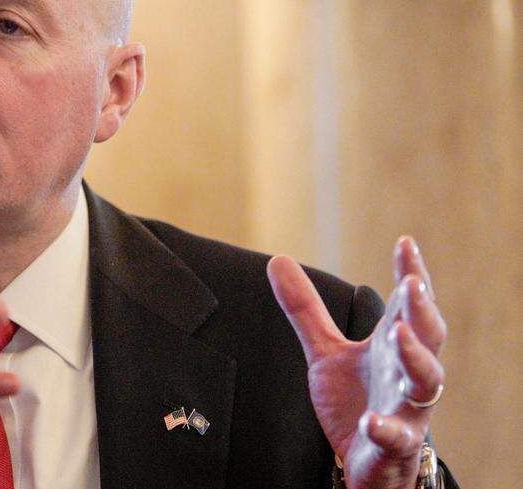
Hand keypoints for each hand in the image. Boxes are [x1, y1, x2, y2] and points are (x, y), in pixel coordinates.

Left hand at [268, 237, 446, 488]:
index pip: (409, 305)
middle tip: (412, 283)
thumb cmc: (356, 401)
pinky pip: (396, 436)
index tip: (405, 243)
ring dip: (415, 356)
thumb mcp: (325, 351)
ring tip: (398, 334)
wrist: (365, 461)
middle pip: (427, 335)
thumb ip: (305, 309)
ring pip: (425, 380)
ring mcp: (406, 408)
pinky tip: (370, 421)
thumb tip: (277, 259)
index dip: (411, 274)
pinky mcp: (395, 444)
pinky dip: (386, 428)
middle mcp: (407, 371)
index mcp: (393, 345)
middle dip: (421, 309)